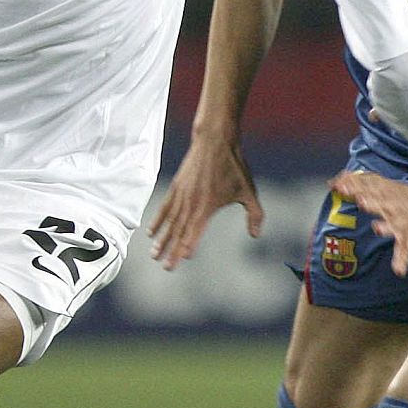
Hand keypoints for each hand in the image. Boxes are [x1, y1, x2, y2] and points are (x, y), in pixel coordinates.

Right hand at [149, 136, 262, 269]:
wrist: (215, 140)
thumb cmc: (234, 166)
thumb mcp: (249, 191)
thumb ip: (254, 214)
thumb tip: (256, 235)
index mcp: (207, 207)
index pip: (194, 233)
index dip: (186, 248)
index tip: (180, 261)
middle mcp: (191, 203)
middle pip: (178, 231)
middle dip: (171, 250)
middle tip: (164, 267)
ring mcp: (181, 194)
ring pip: (169, 221)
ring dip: (161, 239)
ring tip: (154, 254)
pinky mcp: (176, 186)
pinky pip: (164, 207)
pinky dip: (157, 220)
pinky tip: (151, 231)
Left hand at [330, 169, 407, 275]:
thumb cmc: (402, 196)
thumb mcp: (382, 187)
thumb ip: (358, 185)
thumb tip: (332, 182)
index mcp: (383, 195)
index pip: (367, 189)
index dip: (353, 187)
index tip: (337, 185)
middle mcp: (391, 207)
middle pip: (380, 203)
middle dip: (370, 203)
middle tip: (361, 201)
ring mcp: (401, 222)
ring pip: (392, 225)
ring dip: (385, 227)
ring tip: (377, 228)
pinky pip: (405, 250)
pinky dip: (401, 260)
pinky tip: (398, 270)